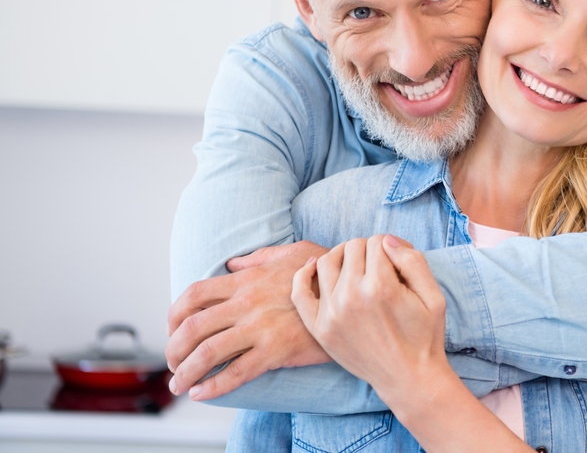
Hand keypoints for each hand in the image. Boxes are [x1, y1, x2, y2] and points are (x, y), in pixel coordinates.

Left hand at [165, 241, 330, 399]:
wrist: (354, 296)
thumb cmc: (327, 274)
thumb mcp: (294, 253)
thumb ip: (260, 257)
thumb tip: (233, 263)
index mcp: (248, 280)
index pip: (194, 294)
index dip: (174, 314)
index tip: (172, 329)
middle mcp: (247, 303)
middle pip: (192, 327)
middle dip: (173, 349)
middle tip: (172, 362)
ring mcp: (260, 328)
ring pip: (207, 353)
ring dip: (184, 373)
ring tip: (179, 385)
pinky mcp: (276, 352)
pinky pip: (236, 373)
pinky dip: (213, 387)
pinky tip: (202, 393)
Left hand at [291, 234, 447, 400]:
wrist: (408, 378)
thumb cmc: (424, 337)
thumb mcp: (434, 296)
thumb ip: (413, 260)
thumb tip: (387, 240)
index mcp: (382, 286)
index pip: (377, 241)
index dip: (389, 247)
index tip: (395, 262)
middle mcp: (352, 296)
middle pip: (352, 247)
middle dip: (368, 250)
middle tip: (379, 267)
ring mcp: (331, 312)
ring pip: (327, 261)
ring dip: (342, 256)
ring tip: (356, 267)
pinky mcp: (319, 328)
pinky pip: (299, 291)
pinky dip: (304, 273)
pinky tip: (315, 267)